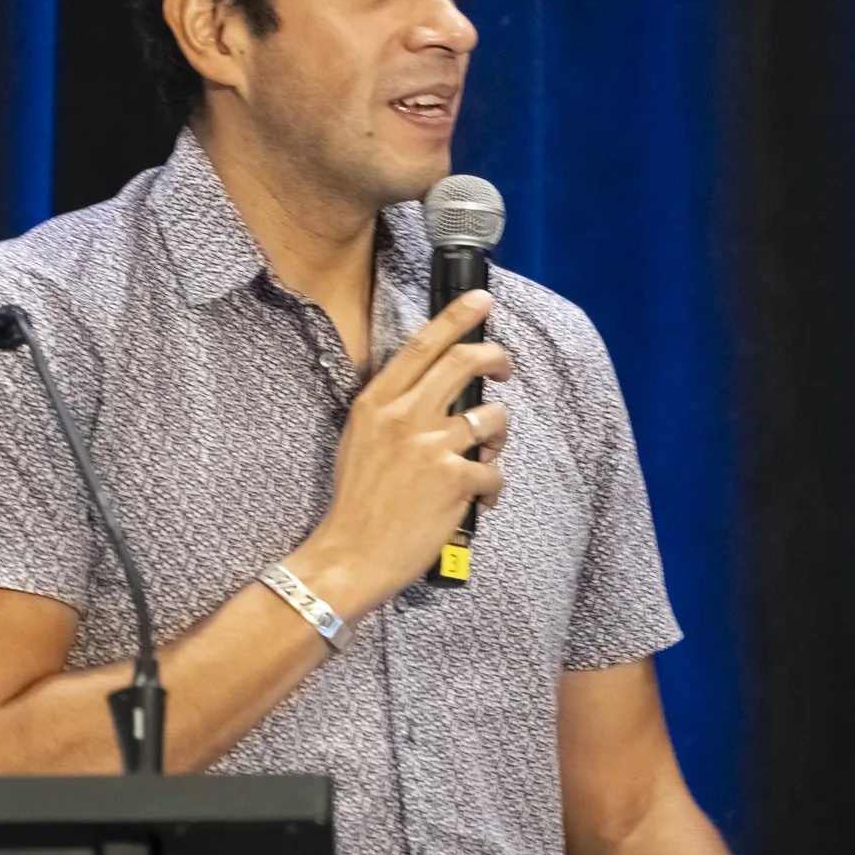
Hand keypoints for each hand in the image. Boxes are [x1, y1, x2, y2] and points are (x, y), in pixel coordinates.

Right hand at [286, 289, 510, 611]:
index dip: (456, 317)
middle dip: (494, 357)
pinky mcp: (454, 479)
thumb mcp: (360, 440)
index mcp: (376, 402)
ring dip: (497, 436)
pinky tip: (475, 502)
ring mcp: (430, 446)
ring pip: (491, 416)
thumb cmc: (356, 502)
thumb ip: (391, 410)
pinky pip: (494, 470)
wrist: (350, 554)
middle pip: (463, 362)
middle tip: (504, 365)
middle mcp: (404, 416)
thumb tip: (431, 391)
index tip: (479, 300)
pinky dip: (491, 487)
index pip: (421, 345)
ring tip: (484, 456)